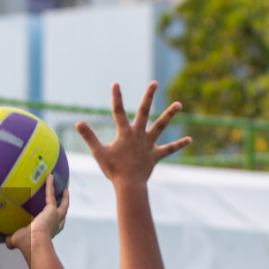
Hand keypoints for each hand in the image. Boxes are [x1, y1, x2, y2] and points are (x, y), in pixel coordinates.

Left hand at [5, 175, 69, 258]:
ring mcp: (55, 217)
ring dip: (65, 197)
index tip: (55, 218)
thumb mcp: (17, 240)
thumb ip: (12, 240)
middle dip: (64, 207)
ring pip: (64, 205)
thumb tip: (6, 240)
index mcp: (49, 232)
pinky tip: (49, 176)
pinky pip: (51, 194)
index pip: (55, 226)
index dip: (57, 222)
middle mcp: (55, 225)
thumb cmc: (26, 244)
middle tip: (64, 200)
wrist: (34, 243)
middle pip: (63, 215)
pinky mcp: (51, 209)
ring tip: (64, 189)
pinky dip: (50, 185)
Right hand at [76, 82, 191, 190]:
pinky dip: (179, 144)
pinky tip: (190, 139)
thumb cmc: (113, 170)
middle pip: (144, 112)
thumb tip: (78, 123)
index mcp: (124, 133)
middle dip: (148, 97)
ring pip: (160, 126)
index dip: (116, 98)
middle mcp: (138, 135)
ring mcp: (148, 144)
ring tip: (179, 104)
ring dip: (169, 114)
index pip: (118, 112)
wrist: (129, 185)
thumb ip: (89, 137)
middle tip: (154, 83)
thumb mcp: (99, 152)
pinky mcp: (155, 155)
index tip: (116, 84)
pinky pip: (169, 149)